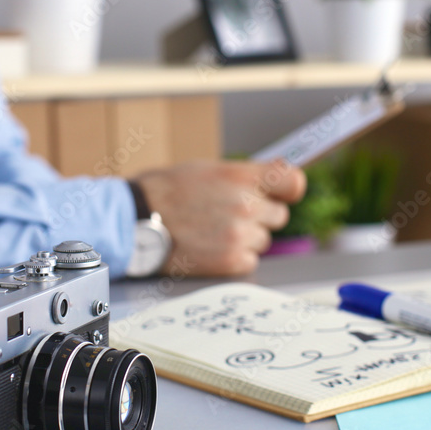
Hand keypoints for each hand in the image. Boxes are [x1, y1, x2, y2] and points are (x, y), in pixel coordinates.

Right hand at [134, 160, 305, 276]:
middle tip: (229, 214)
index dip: (289, 190)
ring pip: (263, 240)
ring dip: (246, 238)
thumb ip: (246, 176)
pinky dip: (235, 257)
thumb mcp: (208, 169)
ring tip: (213, 231)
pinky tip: (210, 247)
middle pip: (279, 215)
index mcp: (242, 176)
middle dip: (260, 216)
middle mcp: (247, 204)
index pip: (293, 183)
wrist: (137, 220)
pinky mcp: (231, 260)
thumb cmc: (167, 191)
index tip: (284, 194)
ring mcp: (240, 234)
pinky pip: (250, 259)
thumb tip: (276, 179)